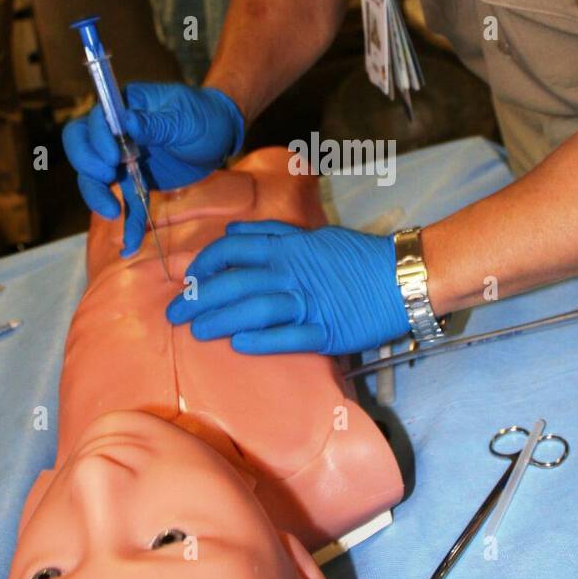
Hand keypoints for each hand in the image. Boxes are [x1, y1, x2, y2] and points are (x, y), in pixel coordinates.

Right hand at [62, 82, 244, 254]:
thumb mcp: (184, 119)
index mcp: (124, 108)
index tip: (114, 157)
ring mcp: (123, 158)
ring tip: (112, 213)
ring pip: (95, 178)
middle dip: (87, 166)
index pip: (94, 121)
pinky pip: (125, 202)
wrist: (221, 134)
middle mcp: (115, 132)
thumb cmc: (203, 117)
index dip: (96, 139)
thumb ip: (155, 124)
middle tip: (106, 177)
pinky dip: (128, 223)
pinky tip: (131, 244)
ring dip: (97, 196)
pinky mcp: (136, 181)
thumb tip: (126, 122)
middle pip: (82, 149)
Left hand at [166, 221, 409, 354]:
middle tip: (174, 315)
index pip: (234, 249)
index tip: (188, 279)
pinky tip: (239, 345)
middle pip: (235, 283)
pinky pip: (289, 336)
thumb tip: (232, 233)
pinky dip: (262, 340)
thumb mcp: (315, 236)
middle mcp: (293, 273)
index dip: (205, 264)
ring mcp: (310, 303)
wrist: (403, 277)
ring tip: (197, 332)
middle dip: (199, 299)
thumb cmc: (358, 257)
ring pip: (255, 309)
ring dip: (221, 320)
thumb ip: (272, 235)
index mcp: (289, 247)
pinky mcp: (327, 331)